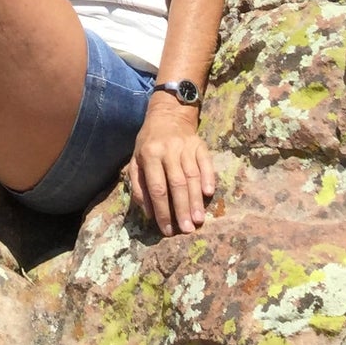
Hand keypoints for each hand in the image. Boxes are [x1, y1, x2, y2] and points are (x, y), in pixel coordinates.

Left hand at [128, 97, 215, 235]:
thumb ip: (139, 186)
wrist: (168, 114)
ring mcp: (186, 147)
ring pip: (192, 176)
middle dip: (181, 209)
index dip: (162, 210)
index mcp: (150, 155)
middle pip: (176, 184)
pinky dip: (209, 178)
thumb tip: (148, 213)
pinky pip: (206, 163)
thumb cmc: (149, 143)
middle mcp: (168, 151)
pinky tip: (209, 193)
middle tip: (187, 230)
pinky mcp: (200, 145)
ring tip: (198, 220)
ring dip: (196, 200)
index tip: (167, 229)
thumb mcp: (136, 161)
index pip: (157, 188)